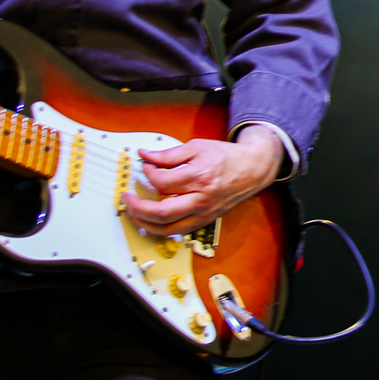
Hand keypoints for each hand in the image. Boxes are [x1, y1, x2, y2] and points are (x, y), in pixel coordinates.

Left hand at [123, 126, 283, 237]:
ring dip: (145, 224)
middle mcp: (200, 199)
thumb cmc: (225, 157)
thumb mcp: (196, 147)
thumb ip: (168, 154)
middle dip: (137, 208)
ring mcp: (203, 213)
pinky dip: (161, 229)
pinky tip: (151, 222)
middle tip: (127, 199)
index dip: (147, 174)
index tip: (145, 166)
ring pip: (167, 229)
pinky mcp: (204, 221)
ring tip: (133, 213)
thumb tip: (145, 156)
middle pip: (161, 213)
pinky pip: (178, 232)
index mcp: (199, 177)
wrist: (251, 169)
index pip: (162, 183)